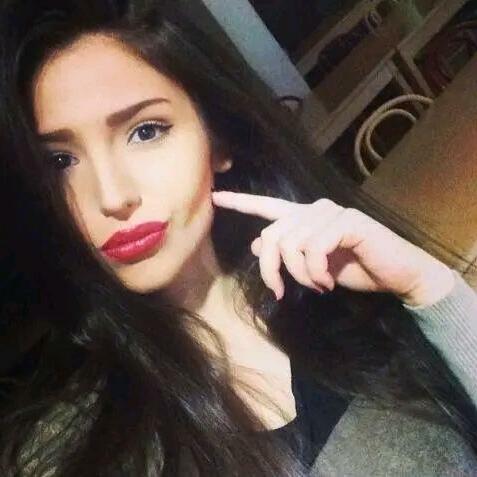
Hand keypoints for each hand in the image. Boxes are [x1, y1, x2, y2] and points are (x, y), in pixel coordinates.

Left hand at [212, 191, 454, 306]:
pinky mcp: (347, 222)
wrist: (396, 274)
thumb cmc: (354, 269)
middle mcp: (313, 210)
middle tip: (281, 292)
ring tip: (317, 286)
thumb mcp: (312, 266)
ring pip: (290, 244)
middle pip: (270, 236)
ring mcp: (330, 213)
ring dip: (300, 276)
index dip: (241, 202)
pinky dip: (315, 273)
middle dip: (270, 270)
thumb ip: (286, 254)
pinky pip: (313, 249)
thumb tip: (254, 244)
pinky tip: (327, 283)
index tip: (216, 198)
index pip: (267, 206)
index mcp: (303, 218)